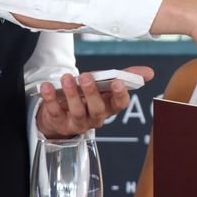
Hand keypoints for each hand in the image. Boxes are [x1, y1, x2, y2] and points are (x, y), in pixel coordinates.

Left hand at [35, 66, 153, 138]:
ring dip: (71, 94)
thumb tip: (149, 72)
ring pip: (77, 111)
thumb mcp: (105, 86)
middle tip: (86, 77)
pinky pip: (55, 112)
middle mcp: (95, 118)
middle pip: (97, 109)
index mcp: (109, 107)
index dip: (119, 95)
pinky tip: (47, 87)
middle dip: (92, 93)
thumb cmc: (88, 97)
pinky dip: (50, 99)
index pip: (119, 105)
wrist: (63, 114)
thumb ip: (126, 76)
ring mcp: (77, 123)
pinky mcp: (60, 123)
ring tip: (67, 78)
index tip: (117, 82)